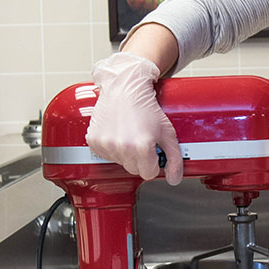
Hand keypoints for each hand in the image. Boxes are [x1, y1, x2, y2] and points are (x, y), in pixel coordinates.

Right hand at [86, 52, 183, 183]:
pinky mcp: (93, 141)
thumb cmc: (147, 108)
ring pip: (119, 163)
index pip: (149, 174)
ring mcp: (105, 145)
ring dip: (126, 153)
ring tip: (130, 134)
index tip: (154, 152)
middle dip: (141, 159)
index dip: (154, 163)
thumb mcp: (168, 133)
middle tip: (143, 140)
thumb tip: (174, 178)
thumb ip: (175, 158)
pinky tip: (118, 134)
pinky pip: (105, 155)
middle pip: (134, 170)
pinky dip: (112, 148)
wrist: (124, 89)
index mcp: (141, 147)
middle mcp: (121, 147)